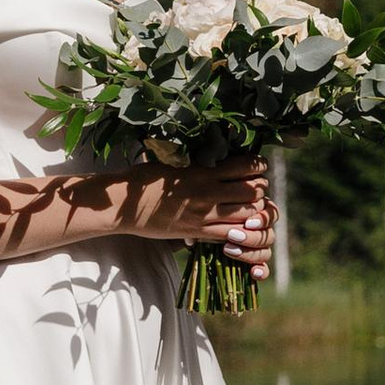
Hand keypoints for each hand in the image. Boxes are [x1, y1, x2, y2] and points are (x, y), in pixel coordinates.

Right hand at [121, 162, 273, 274]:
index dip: (258, 166)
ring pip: (246, 214)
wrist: (124, 205)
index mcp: (202, 170)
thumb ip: (197, 160)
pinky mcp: (197, 232)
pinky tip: (240, 226)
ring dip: (255, 211)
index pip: (245, 165)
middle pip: (252, 191)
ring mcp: (203, 214)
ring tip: (252, 207)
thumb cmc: (146, 178)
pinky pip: (230, 234)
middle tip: (258, 188)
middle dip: (260, 189)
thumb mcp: (173, 160)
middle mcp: (207, 191)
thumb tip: (218, 151)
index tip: (258, 166)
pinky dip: (241, 230)